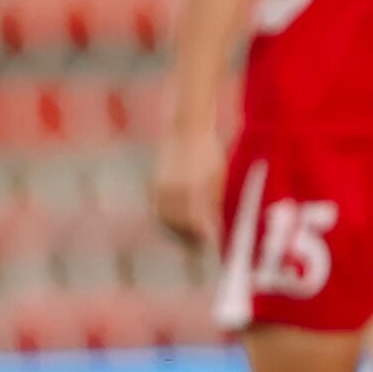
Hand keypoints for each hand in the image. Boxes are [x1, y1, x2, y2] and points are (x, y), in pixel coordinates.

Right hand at [152, 126, 224, 248]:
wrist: (188, 130)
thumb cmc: (209, 153)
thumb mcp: (217, 177)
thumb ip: (213, 201)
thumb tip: (211, 224)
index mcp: (192, 189)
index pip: (193, 222)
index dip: (200, 234)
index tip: (207, 239)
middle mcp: (174, 189)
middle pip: (177, 223)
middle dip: (186, 235)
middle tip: (197, 241)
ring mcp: (161, 186)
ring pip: (164, 217)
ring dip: (174, 228)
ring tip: (187, 233)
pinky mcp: (155, 182)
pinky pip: (158, 206)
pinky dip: (165, 216)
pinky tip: (175, 219)